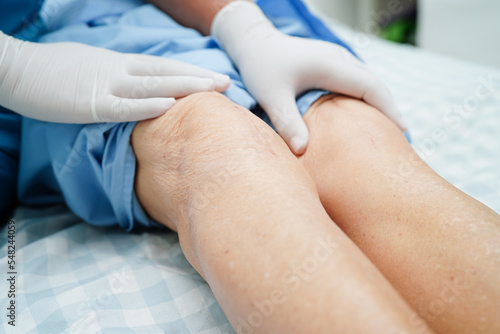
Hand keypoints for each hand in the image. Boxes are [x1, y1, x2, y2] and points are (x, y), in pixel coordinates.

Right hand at [0, 31, 229, 122]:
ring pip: (153, 84)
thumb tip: (133, 88)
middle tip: (226, 83)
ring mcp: (106, 85)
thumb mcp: (91, 70)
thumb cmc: (52, 71)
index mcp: (118, 64)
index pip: (161, 66)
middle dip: (197, 77)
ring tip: (212, 90)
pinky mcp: (90, 102)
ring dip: (184, 87)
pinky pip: (123, 106)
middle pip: (166, 72)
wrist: (16, 69)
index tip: (211, 76)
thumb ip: (115, 79)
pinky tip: (169, 105)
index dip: (188, 71)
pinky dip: (147, 105)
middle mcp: (118, 71)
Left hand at [211, 1, 405, 153]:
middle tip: (400, 139)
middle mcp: (339, 58)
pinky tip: (365, 115)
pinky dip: (367, 97)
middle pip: (376, 84)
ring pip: (368, 81)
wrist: (253, 42)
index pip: (371, 87)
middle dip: (390, 109)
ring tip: (388, 130)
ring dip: (380, 103)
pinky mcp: (332, 61)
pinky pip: (358, 79)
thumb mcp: (272, 96)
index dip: (389, 109)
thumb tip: (302, 151)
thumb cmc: (261, 67)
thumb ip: (287, 122)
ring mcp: (337, 57)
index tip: (402, 132)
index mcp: (330, 65)